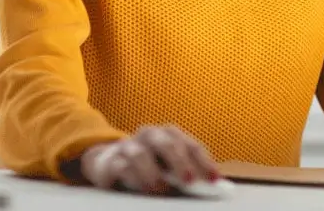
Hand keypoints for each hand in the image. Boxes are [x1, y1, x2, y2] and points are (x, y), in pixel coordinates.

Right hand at [80, 125, 220, 193]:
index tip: (214, 180)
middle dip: (180, 163)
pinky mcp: (110, 161)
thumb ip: (186, 173)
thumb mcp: (169, 167)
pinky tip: (141, 188)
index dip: (204, 163)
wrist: (109, 162)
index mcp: (168, 135)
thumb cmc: (148, 166)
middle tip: (188, 181)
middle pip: (167, 144)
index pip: (190, 146)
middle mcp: (149, 135)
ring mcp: (128, 146)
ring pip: (141, 154)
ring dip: (153, 173)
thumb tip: (210, 185)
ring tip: (160, 189)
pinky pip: (122, 167)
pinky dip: (134, 178)